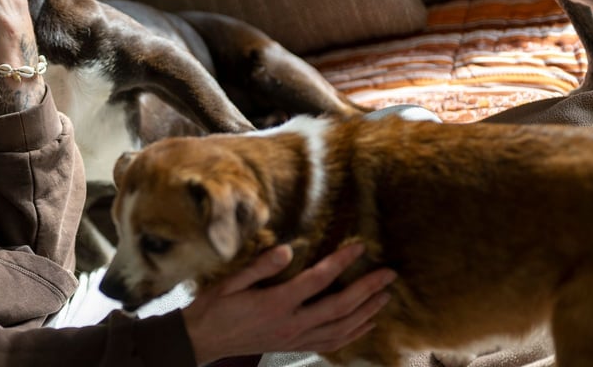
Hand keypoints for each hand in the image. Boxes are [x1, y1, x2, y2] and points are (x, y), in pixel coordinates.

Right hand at [181, 243, 395, 364]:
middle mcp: (291, 323)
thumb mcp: (231, 282)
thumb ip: (260, 266)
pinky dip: (353, 334)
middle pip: (339, 307)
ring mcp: (295, 338)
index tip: (360, 247)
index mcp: (276, 303)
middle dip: (368, 290)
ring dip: (367, 312)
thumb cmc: (214, 308)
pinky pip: (331, 343)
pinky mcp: (293, 345)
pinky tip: (365, 325)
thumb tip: (288, 250)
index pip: (318, 280)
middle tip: (389, 275)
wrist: (202, 340)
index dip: (341, 262)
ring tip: (385, 297)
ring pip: (341, 328)